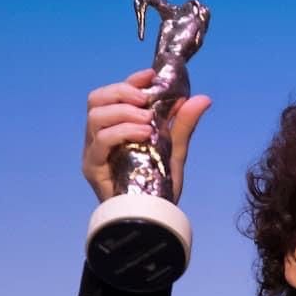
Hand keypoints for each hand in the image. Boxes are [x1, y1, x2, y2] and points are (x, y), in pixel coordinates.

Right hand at [81, 70, 210, 201]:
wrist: (154, 220)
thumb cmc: (158, 188)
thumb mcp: (175, 151)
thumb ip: (183, 125)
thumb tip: (203, 98)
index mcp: (114, 127)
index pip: (113, 94)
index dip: (130, 81)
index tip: (151, 75)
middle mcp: (99, 136)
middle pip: (96, 98)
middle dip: (122, 91)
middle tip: (146, 100)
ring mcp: (93, 152)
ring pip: (95, 115)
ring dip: (124, 111)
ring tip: (148, 121)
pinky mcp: (93, 168)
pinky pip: (101, 140)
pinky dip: (123, 130)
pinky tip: (143, 133)